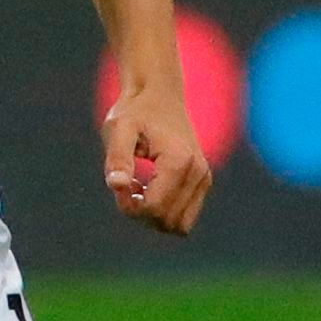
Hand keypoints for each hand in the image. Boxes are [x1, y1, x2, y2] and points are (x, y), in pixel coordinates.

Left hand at [100, 73, 211, 236]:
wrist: (159, 95)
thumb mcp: (119, 129)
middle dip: (140, 213)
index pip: (155, 208)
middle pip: (168, 221)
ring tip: (138, 186)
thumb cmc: (135, 111)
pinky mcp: (203, 181)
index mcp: (179, 161)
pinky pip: (185, 215)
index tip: (117, 184)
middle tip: (126, 185)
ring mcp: (204, 178)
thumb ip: (117, 158)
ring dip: (153, 215)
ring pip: (179, 225)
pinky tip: (148, 187)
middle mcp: (198, 173)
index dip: (129, 206)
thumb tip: (116, 186)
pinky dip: (164, 211)